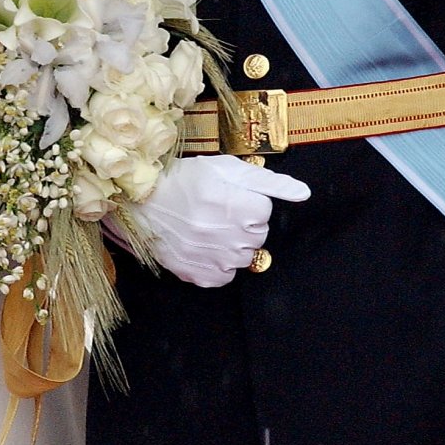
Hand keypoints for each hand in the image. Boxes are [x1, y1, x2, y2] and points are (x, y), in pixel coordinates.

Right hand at [130, 154, 309, 286]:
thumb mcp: (227, 168)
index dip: (248, 201)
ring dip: (232, 245)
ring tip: (209, 228)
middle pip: (257, 236)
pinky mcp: (197, 274)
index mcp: (236, 204)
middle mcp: (225, 234)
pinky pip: (225, 276)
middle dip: (244, 223)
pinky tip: (204, 247)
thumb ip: (269, 182)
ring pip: (244, 258)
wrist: (140, 202)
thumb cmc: (183, 180)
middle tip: (217, 211)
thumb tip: (303, 193)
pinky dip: (218, 264)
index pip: (265, 211)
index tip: (228, 196)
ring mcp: (211, 257)